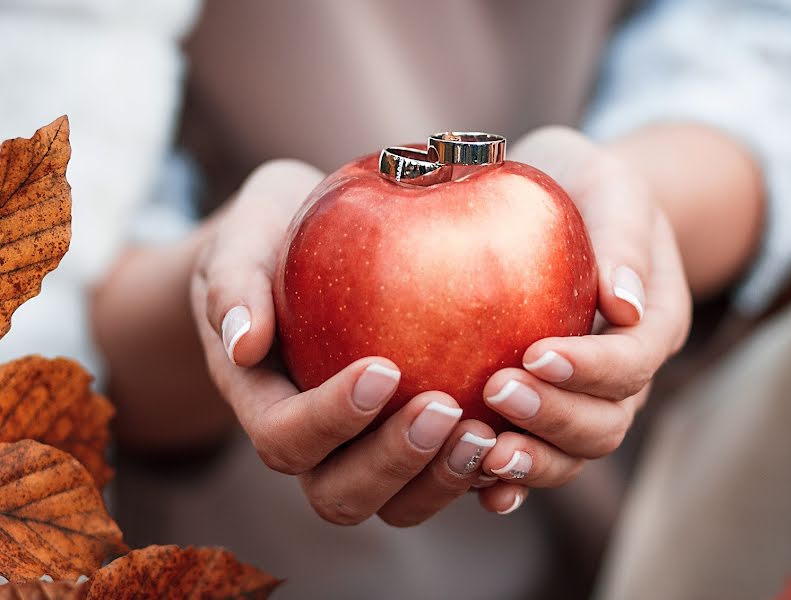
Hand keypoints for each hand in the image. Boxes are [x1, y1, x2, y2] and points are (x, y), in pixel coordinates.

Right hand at [189, 160, 495, 526]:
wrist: (296, 249)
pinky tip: (516, 441)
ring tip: (487, 433)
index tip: (384, 369)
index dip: (332, 418)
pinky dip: (478, 476)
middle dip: (393, 462)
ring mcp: (362, 449)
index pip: (286, 436)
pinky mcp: (410, 442)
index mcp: (263, 402)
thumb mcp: (241, 243)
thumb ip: (233, 285)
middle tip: (445, 407)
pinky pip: (440, 479)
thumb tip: (242, 341)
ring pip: (396, 503)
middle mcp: (313, 443)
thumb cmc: (268, 241)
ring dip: (440, 480)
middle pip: (341, 493)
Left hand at [475, 127, 691, 513]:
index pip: (631, 361)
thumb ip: (623, 237)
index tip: (536, 353)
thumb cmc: (587, 187)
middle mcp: (624, 374)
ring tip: (482, 452)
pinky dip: (510, 478)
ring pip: (572, 452)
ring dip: (532, 459)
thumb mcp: (612, 187)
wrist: (569, 203)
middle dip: (553, 417)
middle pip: (605, 422)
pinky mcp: (542, 410)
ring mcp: (584, 398)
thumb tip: (624, 306)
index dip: (589, 368)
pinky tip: (473, 482)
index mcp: (653, 322)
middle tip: (495, 391)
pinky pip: (533, 454)